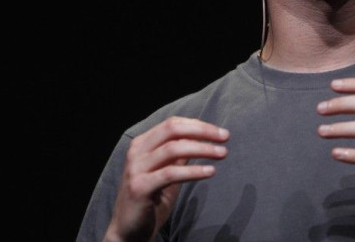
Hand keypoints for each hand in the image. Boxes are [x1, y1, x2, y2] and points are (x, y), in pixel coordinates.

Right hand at [104, 116, 228, 241]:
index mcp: (142, 144)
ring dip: (202, 149)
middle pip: (173, 130)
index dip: (199, 125)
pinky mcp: (139, 187)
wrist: (128, 231)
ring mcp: (136, 169)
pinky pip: (171, 173)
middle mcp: (136, 152)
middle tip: (226, 137)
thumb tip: (203, 137)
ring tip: (223, 153)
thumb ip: (179, 155)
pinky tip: (211, 171)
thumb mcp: (167, 171)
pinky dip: (193, 170)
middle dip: (202, 131)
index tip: (220, 132)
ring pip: (173, 149)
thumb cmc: (151, 198)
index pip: (173, 123)